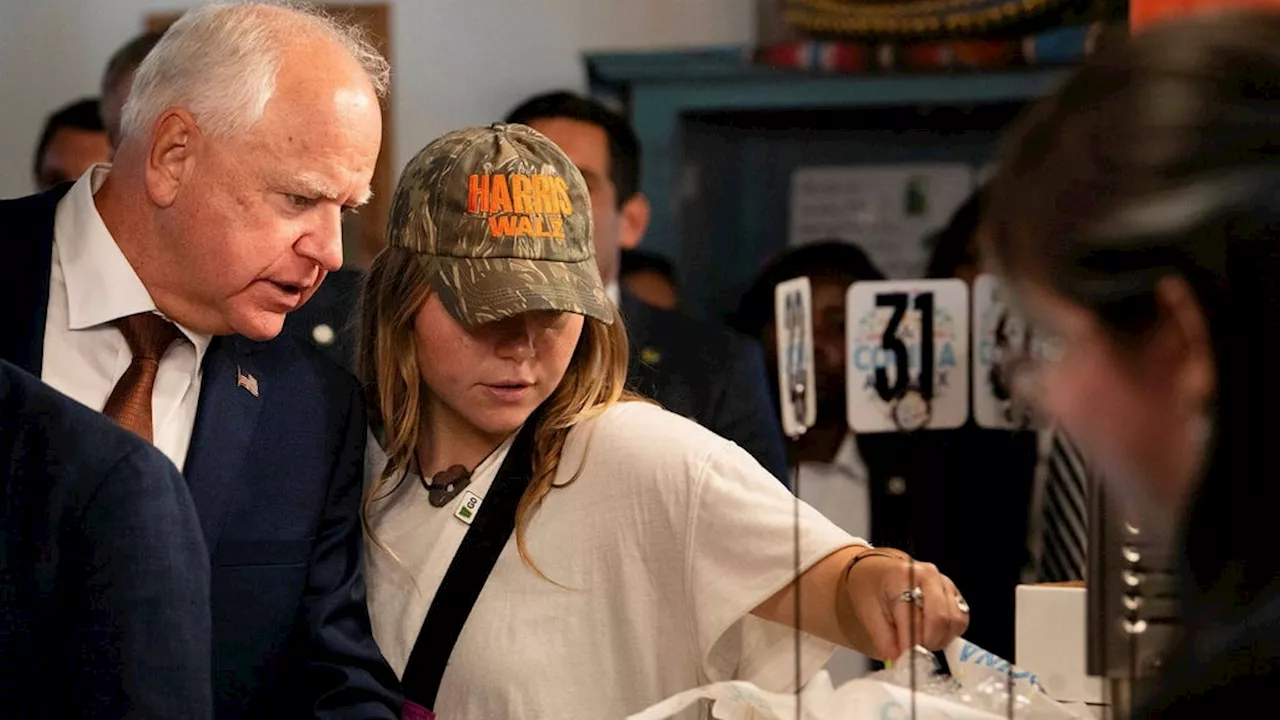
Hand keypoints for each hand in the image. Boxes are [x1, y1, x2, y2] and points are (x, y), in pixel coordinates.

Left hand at [836, 551, 969, 660]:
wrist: (878, 572)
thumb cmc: (870, 589)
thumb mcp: (867, 612)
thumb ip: (884, 638)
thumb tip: (899, 661)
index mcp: (904, 576)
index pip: (914, 616)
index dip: (911, 644)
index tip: (905, 661)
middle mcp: (930, 576)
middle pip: (941, 618)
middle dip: (927, 642)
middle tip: (912, 653)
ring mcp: (945, 584)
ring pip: (955, 621)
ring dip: (939, 639)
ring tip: (919, 641)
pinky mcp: (955, 594)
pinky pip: (960, 620)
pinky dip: (948, 634)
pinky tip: (930, 634)